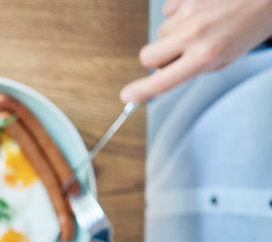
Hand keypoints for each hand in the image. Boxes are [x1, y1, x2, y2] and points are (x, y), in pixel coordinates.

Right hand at [120, 0, 271, 101]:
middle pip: (148, 56)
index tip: (127, 95)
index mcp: (205, 56)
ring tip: (199, 28)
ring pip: (160, 33)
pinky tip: (199, 12)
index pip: (163, 81)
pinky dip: (179, 14)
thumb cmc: (249, 26)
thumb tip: (166, 71)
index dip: (141, 91)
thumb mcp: (226, 57)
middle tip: (173, 56)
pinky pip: (168, 12)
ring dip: (173, 35)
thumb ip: (195, 67)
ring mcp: (188, 13)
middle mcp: (194, 34)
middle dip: (154, 59)